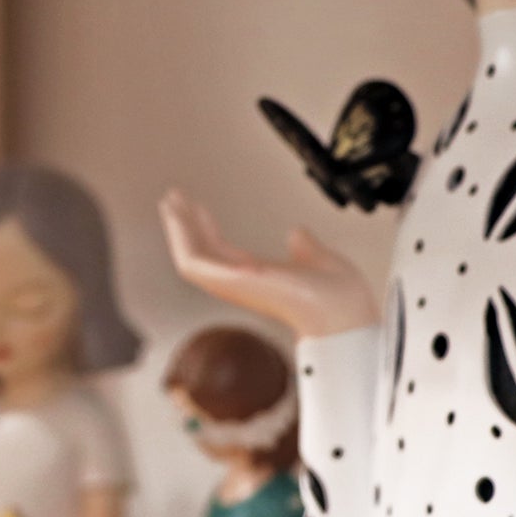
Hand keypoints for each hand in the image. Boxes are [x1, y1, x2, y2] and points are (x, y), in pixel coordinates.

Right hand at [159, 189, 376, 338]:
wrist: (345, 316)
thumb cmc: (339, 300)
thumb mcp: (320, 260)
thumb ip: (305, 248)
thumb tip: (299, 233)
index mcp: (260, 278)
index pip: (222, 254)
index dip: (208, 230)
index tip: (199, 209)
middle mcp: (242, 283)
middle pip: (200, 254)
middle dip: (185, 226)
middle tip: (173, 200)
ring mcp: (234, 284)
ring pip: (190, 257)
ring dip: (178, 228)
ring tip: (170, 201)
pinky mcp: (230, 281)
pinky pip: (193, 262)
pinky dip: (182, 237)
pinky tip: (180, 214)